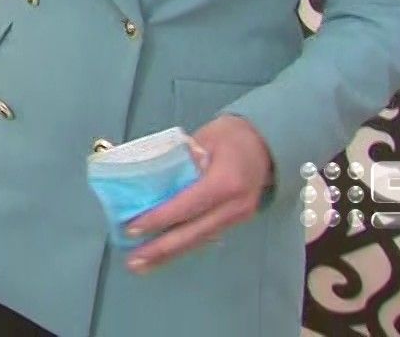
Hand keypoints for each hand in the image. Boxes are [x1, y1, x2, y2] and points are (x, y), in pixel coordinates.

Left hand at [122, 116, 272, 272]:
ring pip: (200, 240)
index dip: (161, 219)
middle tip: (133, 261)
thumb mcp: (205, 138)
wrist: (266, 143)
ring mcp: (238, 217)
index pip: (188, 205)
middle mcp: (235, 206)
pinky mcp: (236, 221)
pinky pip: (206, 236)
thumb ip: (181, 158)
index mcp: (226, 183)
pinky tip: (164, 253)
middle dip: (162, 249)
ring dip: (170, 254)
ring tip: (143, 264)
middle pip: (194, 233)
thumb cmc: (231, 136)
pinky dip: (184, 245)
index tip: (133, 228)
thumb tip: (154, 177)